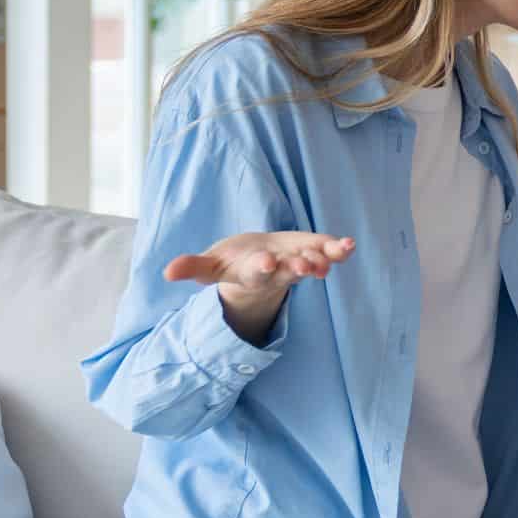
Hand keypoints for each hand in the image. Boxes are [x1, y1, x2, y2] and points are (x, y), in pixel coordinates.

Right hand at [163, 231, 356, 299]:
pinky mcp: (313, 253)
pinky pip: (329, 253)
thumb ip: (193, 269)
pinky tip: (350, 244)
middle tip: (305, 266)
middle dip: (297, 268)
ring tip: (337, 254)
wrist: (260, 267)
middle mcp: (279, 272)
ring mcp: (298, 263)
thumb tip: (167, 273)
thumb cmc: (233, 265)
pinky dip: (340, 250)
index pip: (258, 272)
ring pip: (313, 263)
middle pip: (289, 272)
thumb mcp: (211, 267)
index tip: (266, 263)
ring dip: (324, 260)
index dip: (262, 268)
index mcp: (254, 273)